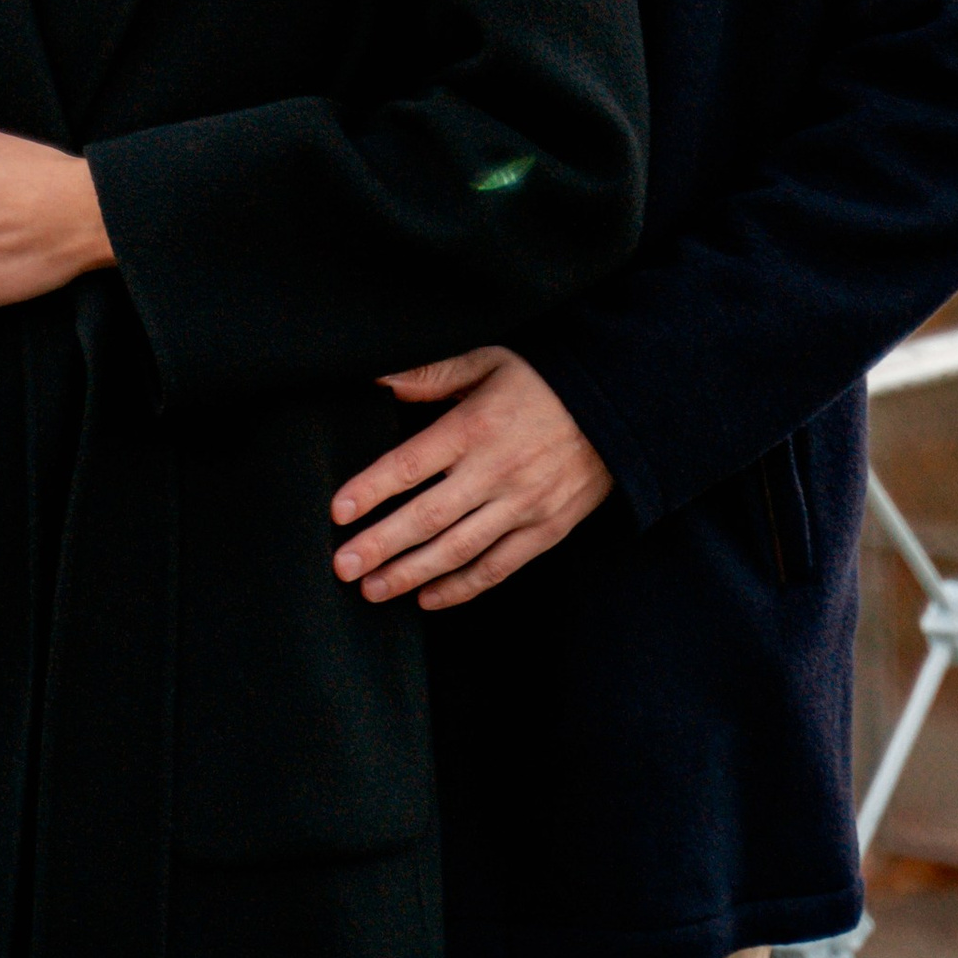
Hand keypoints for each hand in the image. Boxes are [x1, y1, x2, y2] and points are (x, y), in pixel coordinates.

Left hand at [331, 347, 612, 609]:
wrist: (619, 406)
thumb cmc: (545, 379)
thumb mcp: (490, 360)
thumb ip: (433, 374)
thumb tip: (381, 380)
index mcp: (476, 426)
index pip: (411, 464)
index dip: (371, 489)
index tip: (338, 511)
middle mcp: (498, 471)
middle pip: (428, 516)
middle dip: (381, 544)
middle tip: (342, 566)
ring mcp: (524, 505)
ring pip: (459, 549)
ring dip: (412, 573)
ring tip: (373, 589)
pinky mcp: (547, 530)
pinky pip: (498, 567)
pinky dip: (462, 587)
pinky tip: (428, 598)